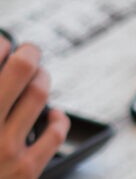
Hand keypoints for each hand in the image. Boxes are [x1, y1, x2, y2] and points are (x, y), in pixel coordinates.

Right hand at [0, 36, 68, 178]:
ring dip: (42, 78)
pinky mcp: (26, 171)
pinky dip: (57, 118)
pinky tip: (53, 114)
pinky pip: (54, 134)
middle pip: (20, 69)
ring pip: (38, 93)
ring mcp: (5, 149)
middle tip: (27, 50)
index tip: (2, 42)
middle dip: (27, 52)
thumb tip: (0, 58)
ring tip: (39, 76)